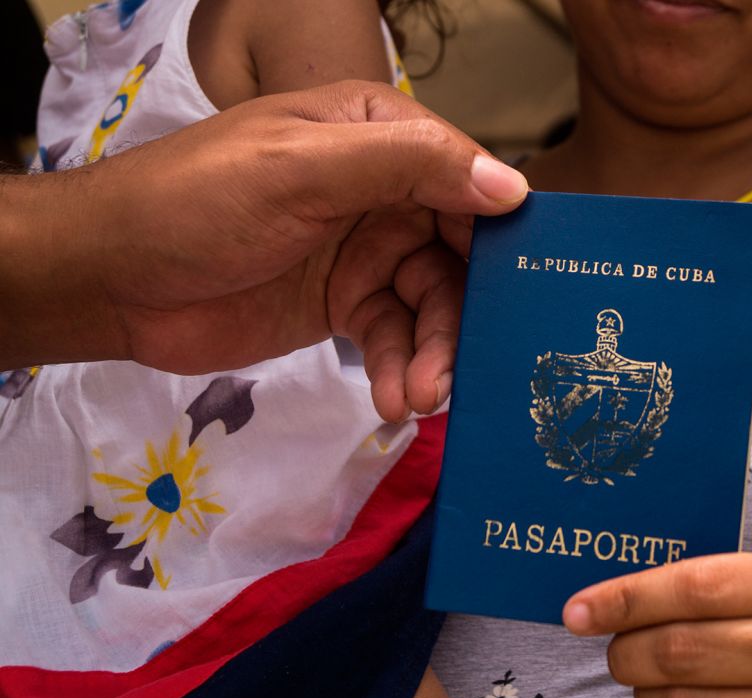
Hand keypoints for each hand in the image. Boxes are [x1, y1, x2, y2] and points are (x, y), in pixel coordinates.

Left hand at [1, 81, 526, 420]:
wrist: (111, 281)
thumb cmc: (198, 204)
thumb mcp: (304, 170)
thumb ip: (407, 166)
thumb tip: (512, 184)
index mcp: (378, 134)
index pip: (466, 178)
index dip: (503, 232)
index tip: (532, 289)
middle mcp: (383, 190)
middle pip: (459, 253)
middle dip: (466, 313)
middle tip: (466, 366)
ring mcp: (366, 251)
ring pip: (431, 305)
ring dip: (433, 354)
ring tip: (422, 398)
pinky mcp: (346, 305)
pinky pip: (394, 339)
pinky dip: (397, 370)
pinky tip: (392, 401)